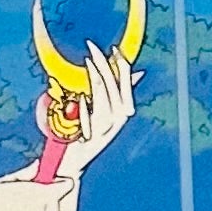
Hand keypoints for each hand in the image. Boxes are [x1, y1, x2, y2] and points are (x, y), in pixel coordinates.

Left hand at [51, 39, 136, 168]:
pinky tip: (81, 96)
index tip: (114, 49)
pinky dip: (86, 107)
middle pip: (113, 90)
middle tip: (93, 47)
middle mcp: (116, 123)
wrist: (73, 163)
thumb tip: (138, 74)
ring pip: (103, 101)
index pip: (125, 86)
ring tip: (88, 62)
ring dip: (96, 79)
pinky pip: (89, 120)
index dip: (122, 67)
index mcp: (123, 114)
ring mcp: (103, 132)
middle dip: (104, 66)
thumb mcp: (105, 113)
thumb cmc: (87, 134)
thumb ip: (117, 93)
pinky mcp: (89, 141)